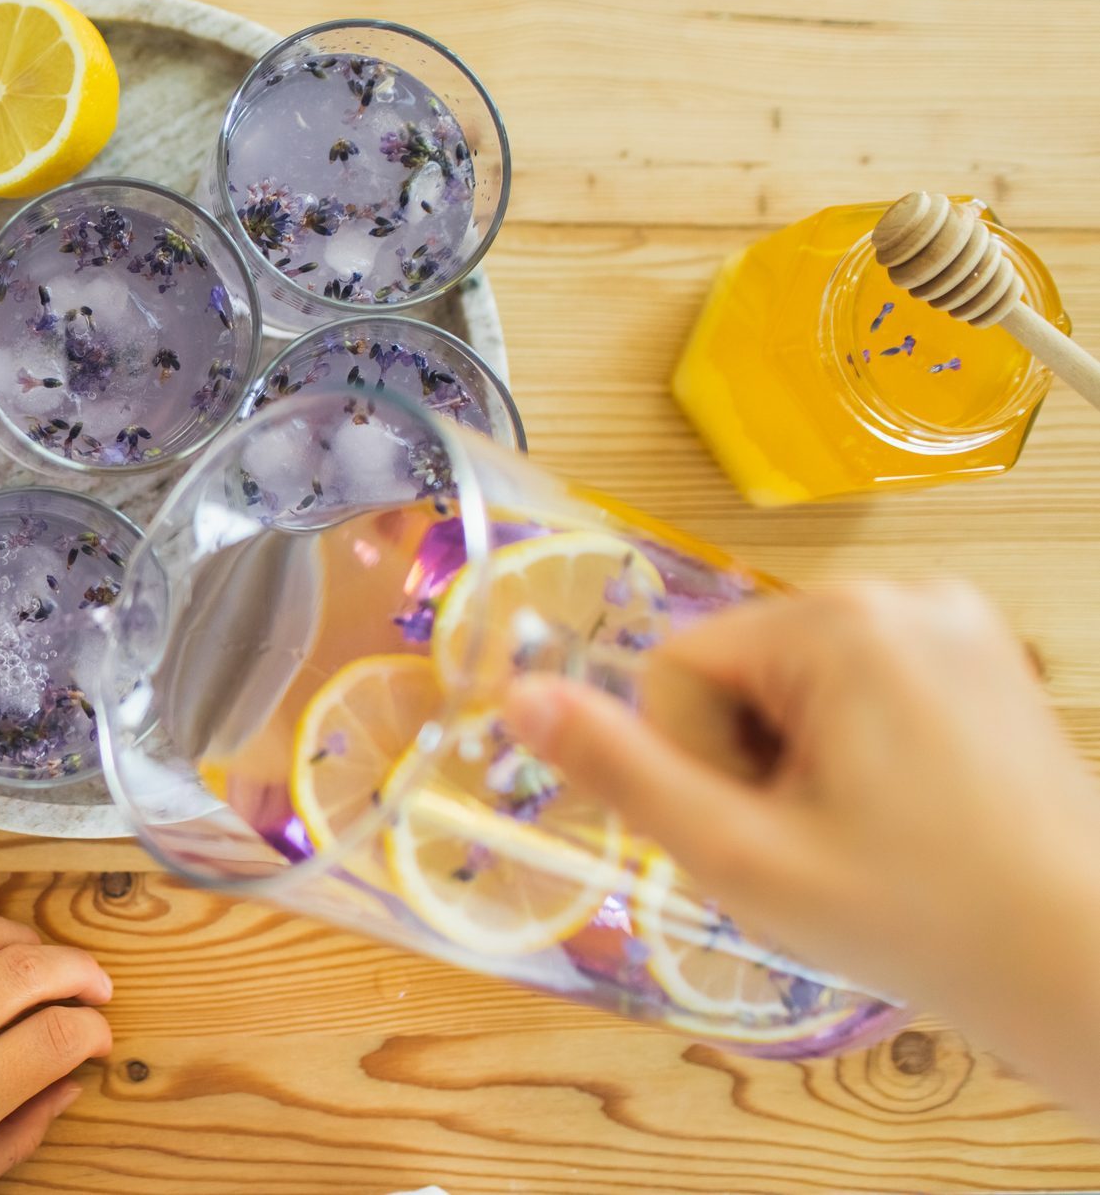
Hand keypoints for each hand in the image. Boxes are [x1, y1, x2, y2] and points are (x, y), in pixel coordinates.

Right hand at [504, 582, 1099, 1116]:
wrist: (1088, 968)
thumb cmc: (919, 920)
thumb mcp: (740, 857)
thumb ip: (622, 771)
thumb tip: (517, 697)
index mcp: (839, 624)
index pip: (676, 668)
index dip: (696, 762)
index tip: (764, 827)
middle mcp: (902, 593)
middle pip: (737, 668)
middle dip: (750, 756)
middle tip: (815, 840)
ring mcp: (955, 619)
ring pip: (793, 680)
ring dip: (798, 756)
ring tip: (863, 831)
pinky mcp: (985, 654)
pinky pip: (859, 683)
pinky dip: (856, 747)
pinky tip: (901, 811)